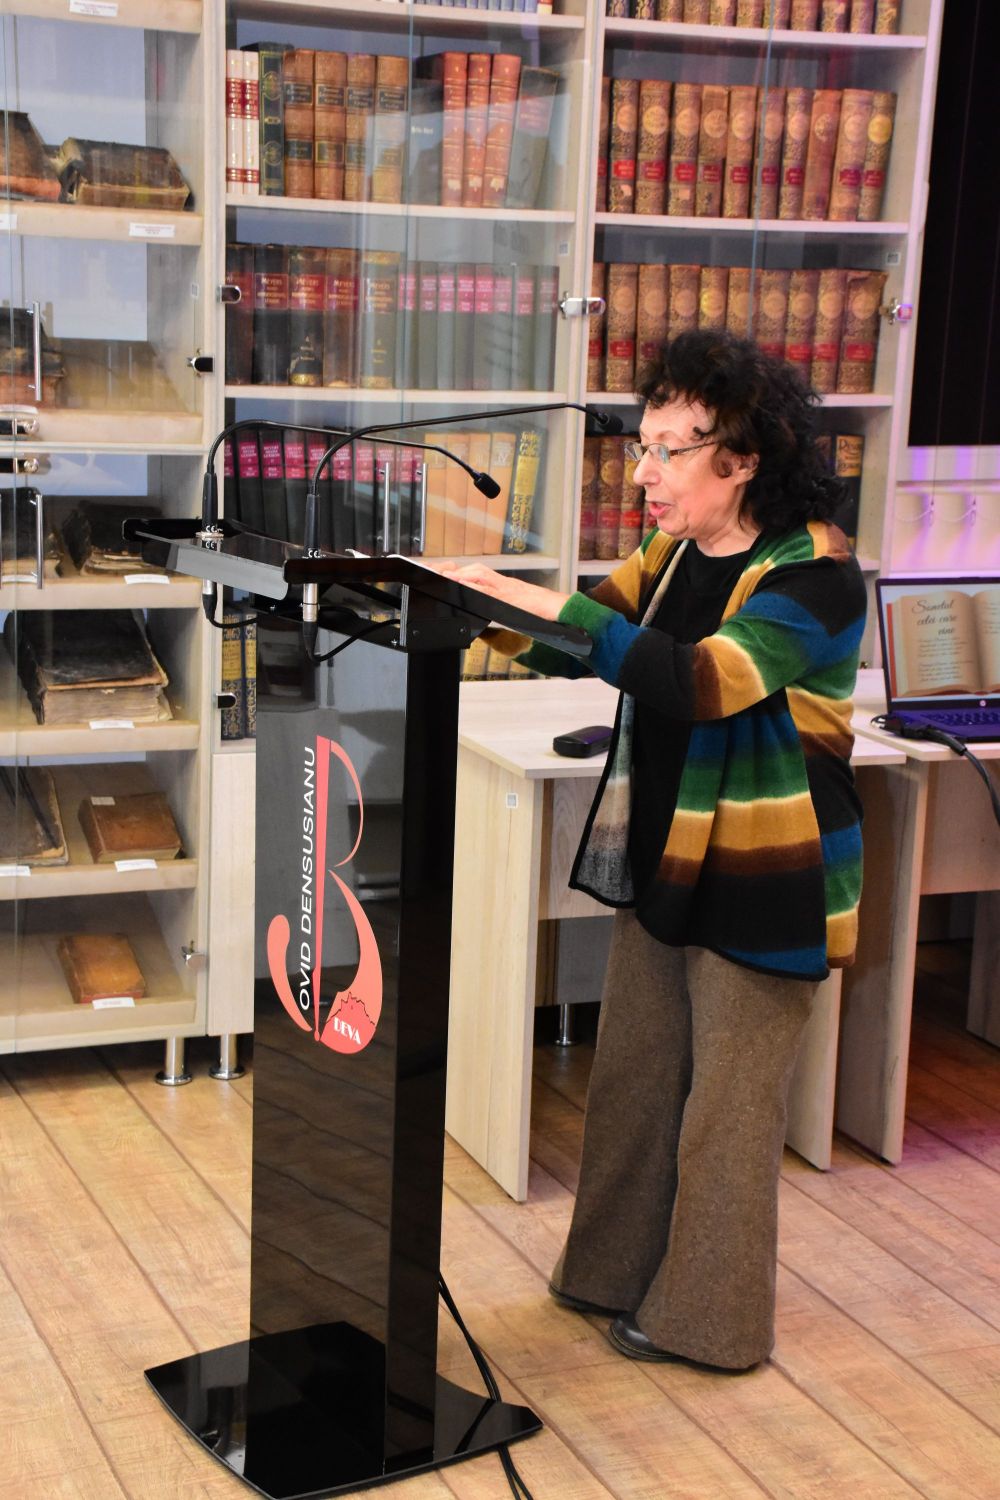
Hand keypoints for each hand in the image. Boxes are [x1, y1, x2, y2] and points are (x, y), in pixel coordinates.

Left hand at [436, 562, 569, 620]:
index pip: (481, 573)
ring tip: (447, 577)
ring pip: (479, 575)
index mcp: (505, 584)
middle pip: (477, 571)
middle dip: (459, 572)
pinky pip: (487, 589)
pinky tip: (462, 587)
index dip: (464, 573)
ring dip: (462, 576)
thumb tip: (491, 608)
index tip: (450, 574)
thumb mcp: (518, 604)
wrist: (556, 606)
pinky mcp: (508, 596)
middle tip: (442, 573)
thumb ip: (505, 603)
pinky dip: (473, 586)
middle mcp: (504, 582)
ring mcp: (505, 587)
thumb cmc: (541, 608)